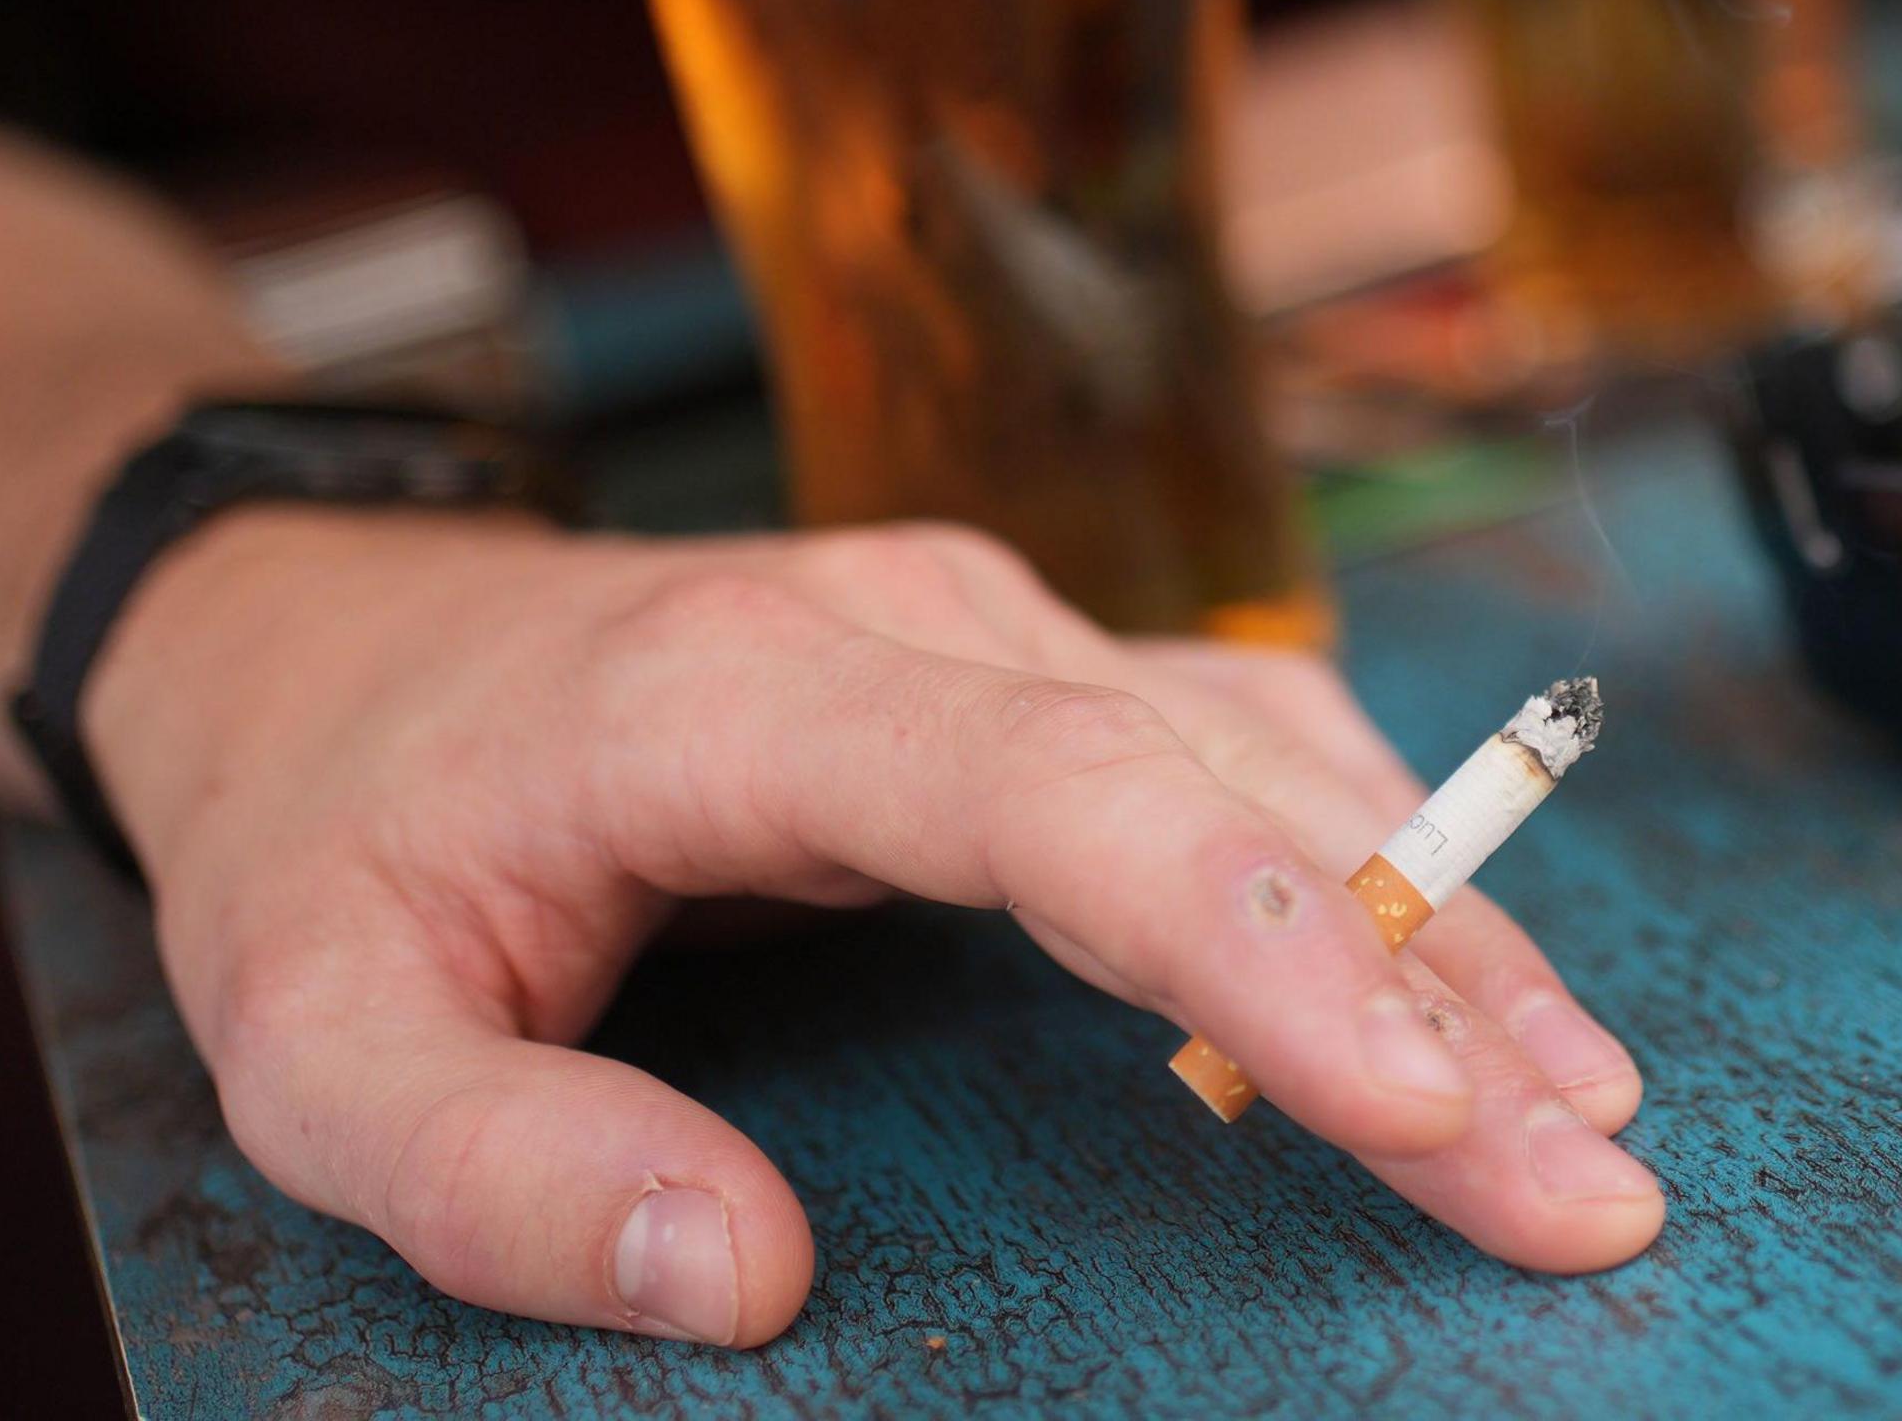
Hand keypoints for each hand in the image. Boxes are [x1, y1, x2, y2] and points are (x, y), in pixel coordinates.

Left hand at [83, 510, 1659, 1346]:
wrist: (324, 633)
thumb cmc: (337, 834)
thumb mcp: (318, 1043)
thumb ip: (503, 1173)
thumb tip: (749, 1279)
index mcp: (758, 692)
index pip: (1064, 798)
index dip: (1256, 942)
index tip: (1411, 1096)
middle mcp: (924, 623)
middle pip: (1232, 790)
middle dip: (1430, 989)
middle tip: (1584, 1183)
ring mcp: (996, 627)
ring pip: (1281, 763)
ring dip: (1444, 934)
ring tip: (1577, 1114)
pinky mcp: (1034, 671)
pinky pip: (1254, 759)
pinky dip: (1385, 881)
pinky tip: (1472, 1000)